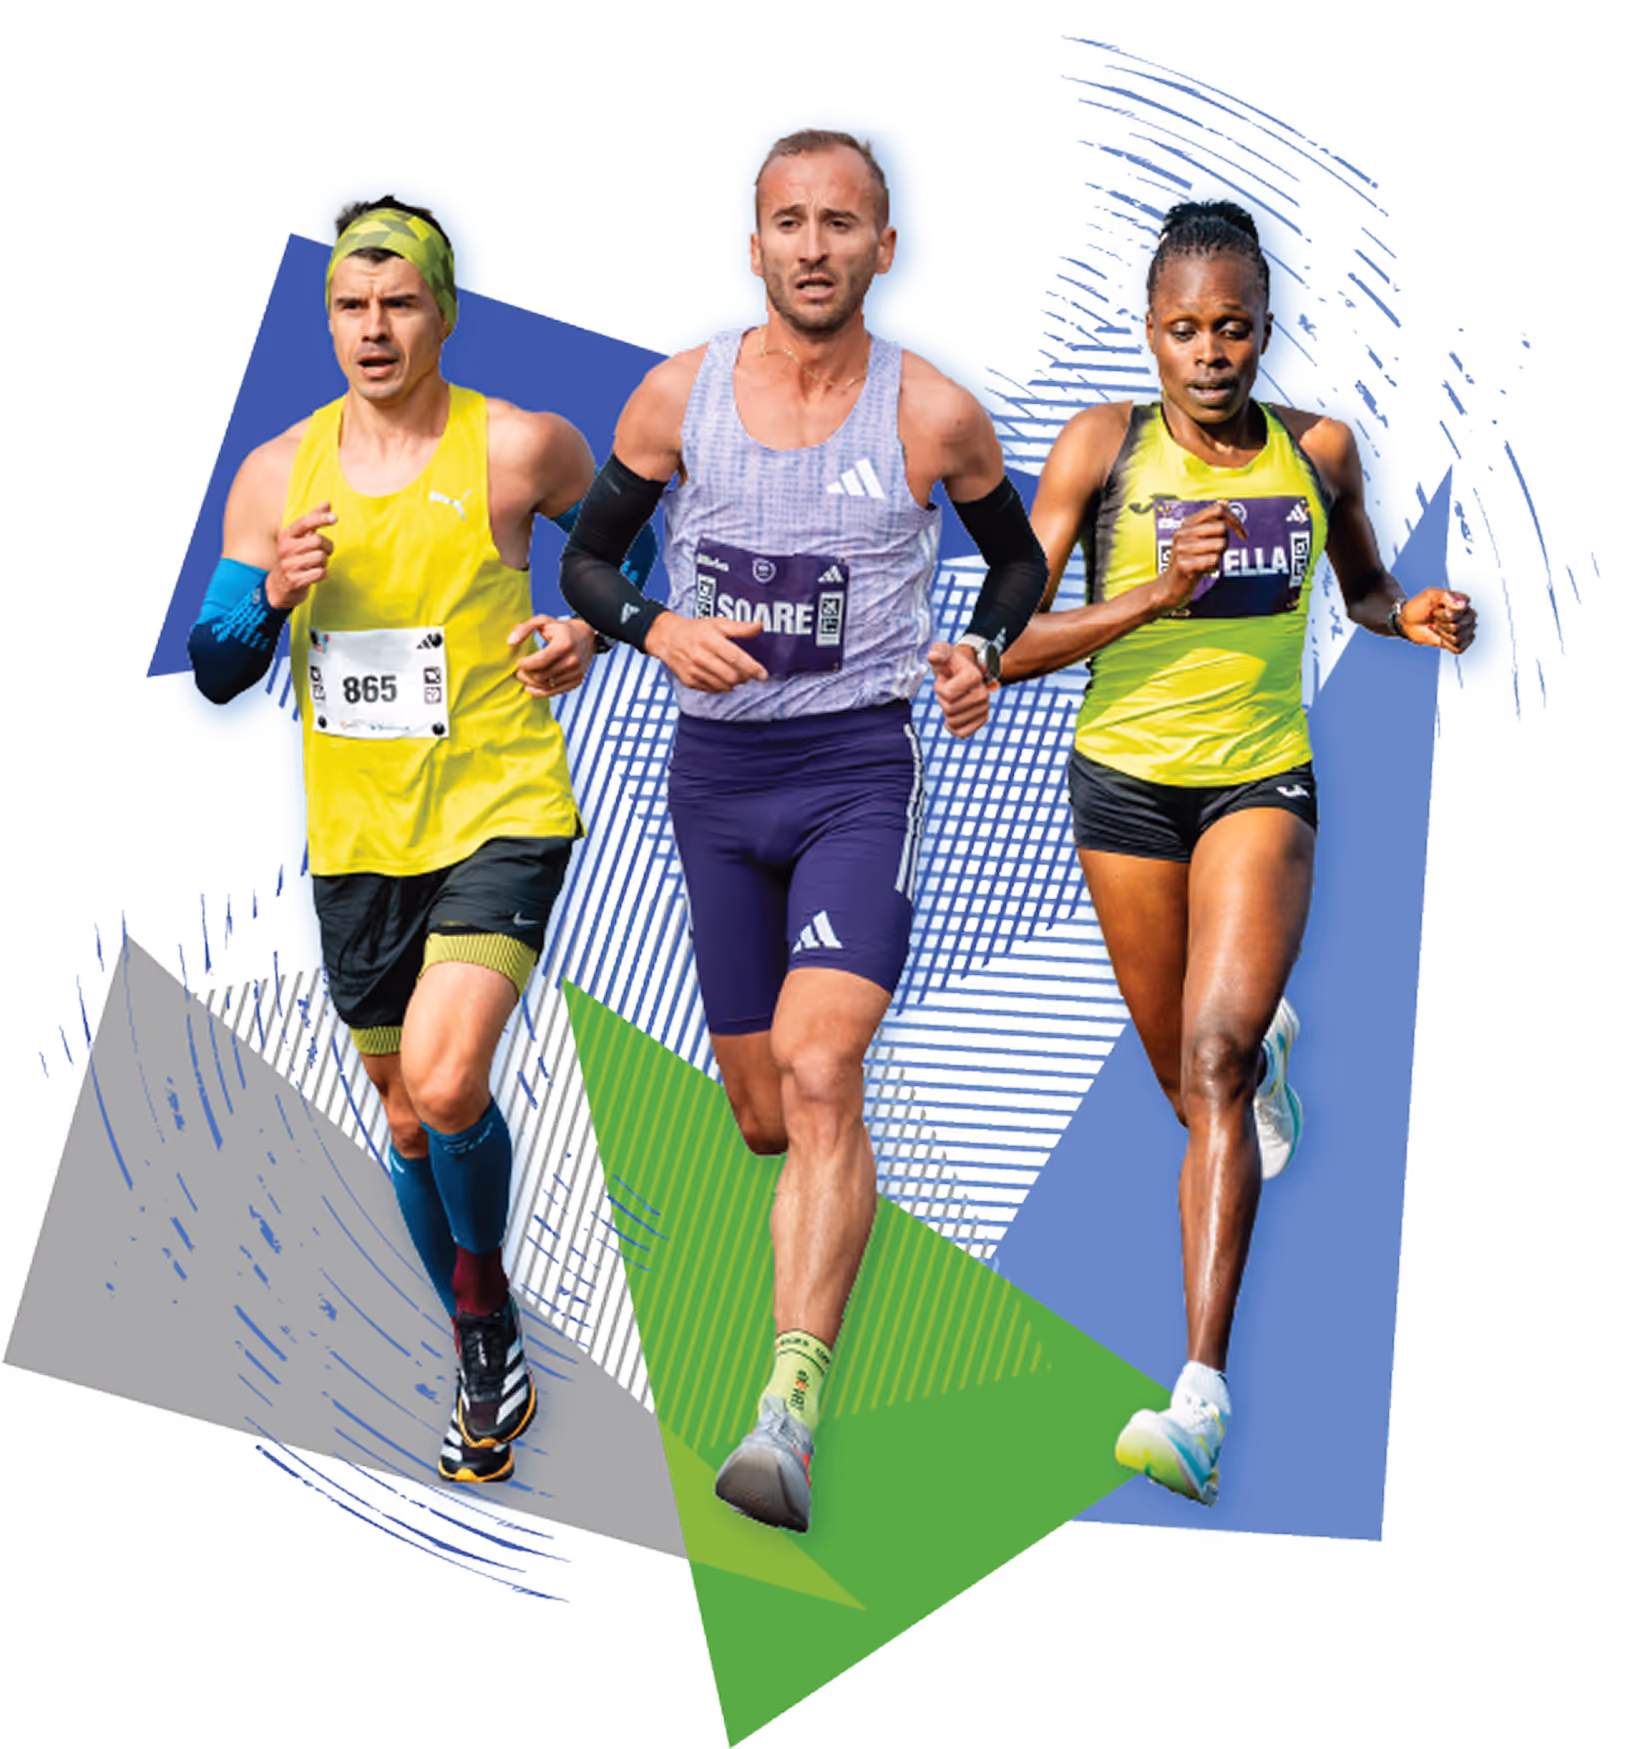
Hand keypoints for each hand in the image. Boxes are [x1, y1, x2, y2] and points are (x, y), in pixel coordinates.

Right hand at [267, 504, 336, 609]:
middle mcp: (285, 548)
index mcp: (286, 535)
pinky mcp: (295, 580)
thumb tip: (327, 503)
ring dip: (325, 562)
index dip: (320, 518)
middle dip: (328, 547)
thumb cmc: (293, 558)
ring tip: (317, 564)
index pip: (304, 522)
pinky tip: (316, 574)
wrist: (278, 587)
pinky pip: (320, 573)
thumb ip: (313, 521)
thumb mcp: (299, 538)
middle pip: (317, 541)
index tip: (335, 517)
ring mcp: (289, 565)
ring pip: (320, 557)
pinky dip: (323, 573)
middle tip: (325, 552)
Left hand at [508, 615, 595, 698]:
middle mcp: (573, 660)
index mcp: (564, 644)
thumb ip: (524, 629)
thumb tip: (510, 643)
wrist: (586, 637)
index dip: (525, 664)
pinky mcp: (577, 681)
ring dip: (531, 682)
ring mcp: (577, 672)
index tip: (519, 661)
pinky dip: (540, 692)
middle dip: (525, 675)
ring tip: (525, 676)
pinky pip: (554, 692)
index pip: (539, 662)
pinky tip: (531, 686)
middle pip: (541, 676)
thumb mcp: (542, 622)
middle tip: (518, 671)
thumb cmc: (560, 629)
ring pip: (546, 685)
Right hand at [645, 611, 767, 691]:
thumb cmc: (696, 630)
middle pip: (731, 676)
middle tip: (749, 674)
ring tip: (737, 675)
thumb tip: (760, 625)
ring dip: (735, 683)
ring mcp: (694, 671)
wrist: (668, 638)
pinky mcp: (689, 681)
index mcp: (709, 640)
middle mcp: (700, 657)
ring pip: (723, 686)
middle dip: (745, 677)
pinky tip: (722, 678)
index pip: (735, 658)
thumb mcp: (717, 623)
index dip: (752, 668)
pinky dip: (722, 686)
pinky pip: (712, 689)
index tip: (763, 674)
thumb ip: (740, 627)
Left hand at [927, 640, 994, 738]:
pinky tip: (952, 716)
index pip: (948, 694)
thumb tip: (933, 656)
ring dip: (946, 712)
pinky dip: (952, 727)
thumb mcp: (943, 652)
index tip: (943, 679)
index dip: (939, 687)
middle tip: (947, 689)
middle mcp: (984, 694)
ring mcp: (985, 708)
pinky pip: (962, 734)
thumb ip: (938, 652)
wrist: (964, 671)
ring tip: (951, 699)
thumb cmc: (950, 662)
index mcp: (974, 677)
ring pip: (954, 722)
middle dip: (942, 700)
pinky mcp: (982, 720)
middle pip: (950, 710)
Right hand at [1154, 502, 1248, 610]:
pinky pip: (1214, 561)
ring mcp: (1181, 549)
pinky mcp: (1184, 565)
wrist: (1169, 587)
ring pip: (1220, 545)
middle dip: (1225, 543)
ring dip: (1219, 556)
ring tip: (1206, 562)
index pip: (1218, 510)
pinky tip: (1202, 571)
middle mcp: (1182, 533)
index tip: (1243, 534)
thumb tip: (1225, 502)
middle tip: (1215, 553)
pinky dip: (1214, 568)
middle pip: (1222, 528)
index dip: (1235, 520)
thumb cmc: (1188, 561)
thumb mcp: (1197, 538)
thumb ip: (1211, 521)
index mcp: (1187, 523)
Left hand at [1397, 588, 1476, 653]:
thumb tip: (1463, 606)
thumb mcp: (1431, 595)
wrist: (1409, 620)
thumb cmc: (1420, 606)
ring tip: (1436, 626)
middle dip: (1440, 624)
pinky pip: (1458, 648)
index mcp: (1465, 601)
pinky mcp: (1460, 643)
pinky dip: (1445, 644)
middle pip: (1458, 626)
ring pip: (1457, 638)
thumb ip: (1447, 596)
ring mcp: (1466, 630)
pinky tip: (1440, 637)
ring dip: (1441, 634)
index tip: (1436, 609)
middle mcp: (1469, 615)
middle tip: (1434, 618)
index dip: (1445, 613)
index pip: (1462, 611)